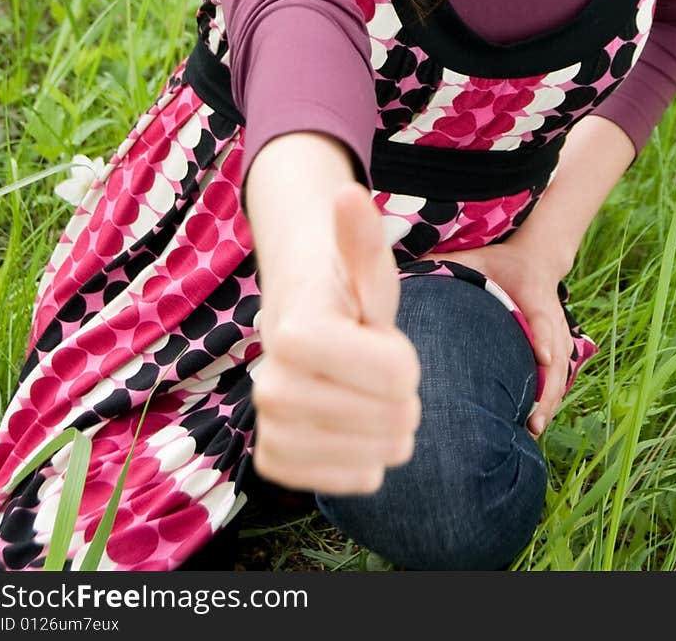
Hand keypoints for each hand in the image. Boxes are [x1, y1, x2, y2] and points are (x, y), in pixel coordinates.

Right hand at [252, 182, 421, 494]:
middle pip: (394, 421)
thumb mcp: (366, 269)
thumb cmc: (346, 296)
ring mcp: (270, 428)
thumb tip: (348, 192)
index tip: (377, 337)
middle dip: (400, 396)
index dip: (405, 357)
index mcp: (297, 335)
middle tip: (372, 369)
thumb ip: (363, 239)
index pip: (402, 376)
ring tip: (364, 397)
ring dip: (387, 431)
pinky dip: (366, 461)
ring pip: (378, 458)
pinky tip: (351, 428)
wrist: (302, 328)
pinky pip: (354, 483)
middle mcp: (271, 386)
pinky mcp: (275, 462)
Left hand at [416, 238, 570, 438]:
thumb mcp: (477, 259)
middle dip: (546, 388)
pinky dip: (551, 400)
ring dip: (549, 401)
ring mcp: (560, 335)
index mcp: (532, 294)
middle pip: (557, 356)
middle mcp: (552, 317)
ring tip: (533, 428)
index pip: (542, 318)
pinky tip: (535, 424)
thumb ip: (447, 265)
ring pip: (561, 372)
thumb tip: (409, 272)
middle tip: (532, 418)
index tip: (543, 359)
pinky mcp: (560, 348)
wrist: (538, 261)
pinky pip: (560, 377)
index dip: (545, 338)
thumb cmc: (500, 263)